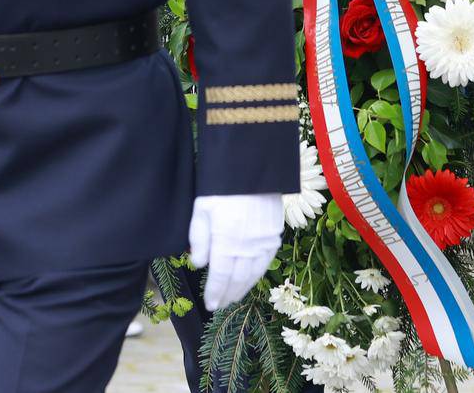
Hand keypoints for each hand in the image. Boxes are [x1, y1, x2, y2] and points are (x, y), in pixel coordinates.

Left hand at [188, 194, 282, 311]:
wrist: (252, 167)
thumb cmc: (221, 186)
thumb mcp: (202, 210)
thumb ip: (199, 239)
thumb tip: (199, 264)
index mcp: (226, 241)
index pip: (220, 276)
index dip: (214, 292)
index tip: (209, 304)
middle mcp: (247, 246)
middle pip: (237, 279)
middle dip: (227, 294)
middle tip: (219, 305)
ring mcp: (264, 242)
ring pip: (253, 274)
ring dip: (242, 288)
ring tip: (233, 297)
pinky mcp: (275, 235)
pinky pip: (266, 262)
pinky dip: (257, 274)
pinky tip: (250, 278)